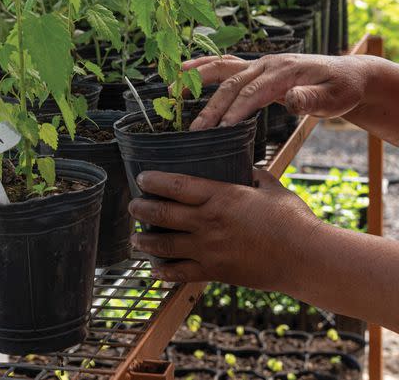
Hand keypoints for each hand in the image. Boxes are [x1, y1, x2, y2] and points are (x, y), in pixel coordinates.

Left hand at [128, 170, 322, 291]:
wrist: (306, 257)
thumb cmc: (293, 219)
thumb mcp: (271, 186)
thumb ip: (254, 175)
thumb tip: (245, 167)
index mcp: (221, 196)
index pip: (176, 184)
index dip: (153, 180)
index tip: (141, 178)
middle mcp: (208, 221)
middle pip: (162, 213)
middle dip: (141, 209)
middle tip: (133, 206)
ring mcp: (208, 248)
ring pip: (164, 244)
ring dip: (145, 240)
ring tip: (135, 238)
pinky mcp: (214, 271)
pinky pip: (180, 273)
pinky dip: (164, 272)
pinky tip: (154, 271)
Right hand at [184, 54, 370, 130]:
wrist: (345, 74)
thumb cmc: (340, 88)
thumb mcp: (335, 97)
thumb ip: (312, 98)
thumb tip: (291, 98)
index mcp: (285, 71)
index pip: (254, 92)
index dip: (237, 109)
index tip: (223, 129)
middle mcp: (266, 63)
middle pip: (232, 84)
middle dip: (211, 107)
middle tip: (196, 129)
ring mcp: (258, 64)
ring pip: (222, 69)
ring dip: (196, 80)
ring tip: (172, 91)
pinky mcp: (253, 69)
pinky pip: (223, 66)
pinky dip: (201, 67)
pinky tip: (182, 72)